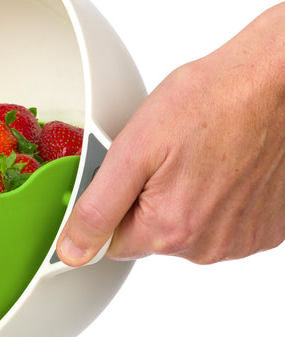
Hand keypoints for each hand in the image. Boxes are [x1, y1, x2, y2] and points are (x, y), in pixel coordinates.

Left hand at [57, 2, 284, 264]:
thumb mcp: (133, 150)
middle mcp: (207, 247)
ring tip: (197, 158)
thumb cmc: (209, 102)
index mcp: (169, 230)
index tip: (129, 175)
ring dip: (183, 201)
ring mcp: (240, 240)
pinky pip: (220, 226)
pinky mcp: (264, 230)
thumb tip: (71, 253)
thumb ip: (97, 210)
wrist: (272, 83)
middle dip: (147, 202)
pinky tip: (222, 168)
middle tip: (165, 158)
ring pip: (185, 232)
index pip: (112, 242)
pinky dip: (216, 201)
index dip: (111, 206)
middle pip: (150, 237)